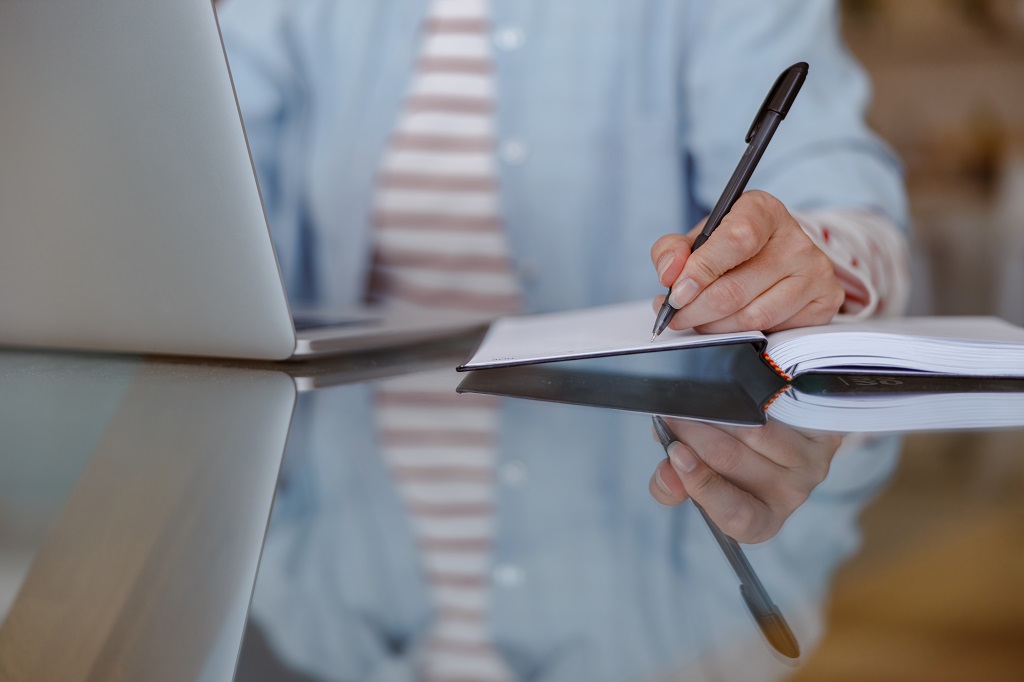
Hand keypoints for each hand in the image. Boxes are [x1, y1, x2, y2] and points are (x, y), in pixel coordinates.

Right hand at [648, 418, 841, 542]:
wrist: (781, 432)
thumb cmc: (735, 459)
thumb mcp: (701, 478)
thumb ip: (673, 484)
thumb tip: (667, 474)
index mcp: (757, 520)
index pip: (736, 516)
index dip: (703, 485)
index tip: (676, 454)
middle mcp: (787, 498)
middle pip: (733, 461)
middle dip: (693, 434)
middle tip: (672, 418)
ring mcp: (809, 467)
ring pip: (753, 432)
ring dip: (715, 414)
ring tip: (697, 405)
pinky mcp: (821, 437)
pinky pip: (777, 413)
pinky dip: (747, 402)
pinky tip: (732, 398)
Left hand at [650, 190, 843, 332]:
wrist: (777, 257)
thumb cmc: (732, 247)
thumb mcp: (699, 238)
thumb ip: (673, 249)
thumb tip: (669, 274)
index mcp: (763, 211)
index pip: (737, 239)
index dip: (702, 270)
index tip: (677, 291)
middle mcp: (796, 239)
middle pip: (736, 289)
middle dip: (694, 309)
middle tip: (675, 315)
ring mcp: (815, 272)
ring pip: (751, 317)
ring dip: (713, 326)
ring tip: (698, 318)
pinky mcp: (824, 301)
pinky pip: (771, 330)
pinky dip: (740, 333)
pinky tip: (729, 322)